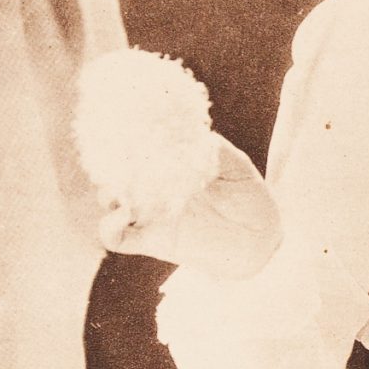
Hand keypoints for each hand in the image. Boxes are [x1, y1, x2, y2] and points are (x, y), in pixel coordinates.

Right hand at [96, 136, 283, 280]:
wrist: (260, 238)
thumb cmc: (249, 197)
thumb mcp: (235, 166)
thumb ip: (214, 149)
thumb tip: (193, 132)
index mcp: (172, 167)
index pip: (139, 150)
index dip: (128, 140)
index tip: (124, 128)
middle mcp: (156, 189)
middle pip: (117, 173)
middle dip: (111, 163)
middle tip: (116, 154)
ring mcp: (151, 215)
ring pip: (111, 203)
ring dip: (108, 192)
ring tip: (121, 183)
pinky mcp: (152, 240)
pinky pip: (116, 237)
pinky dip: (108, 226)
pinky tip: (123, 212)